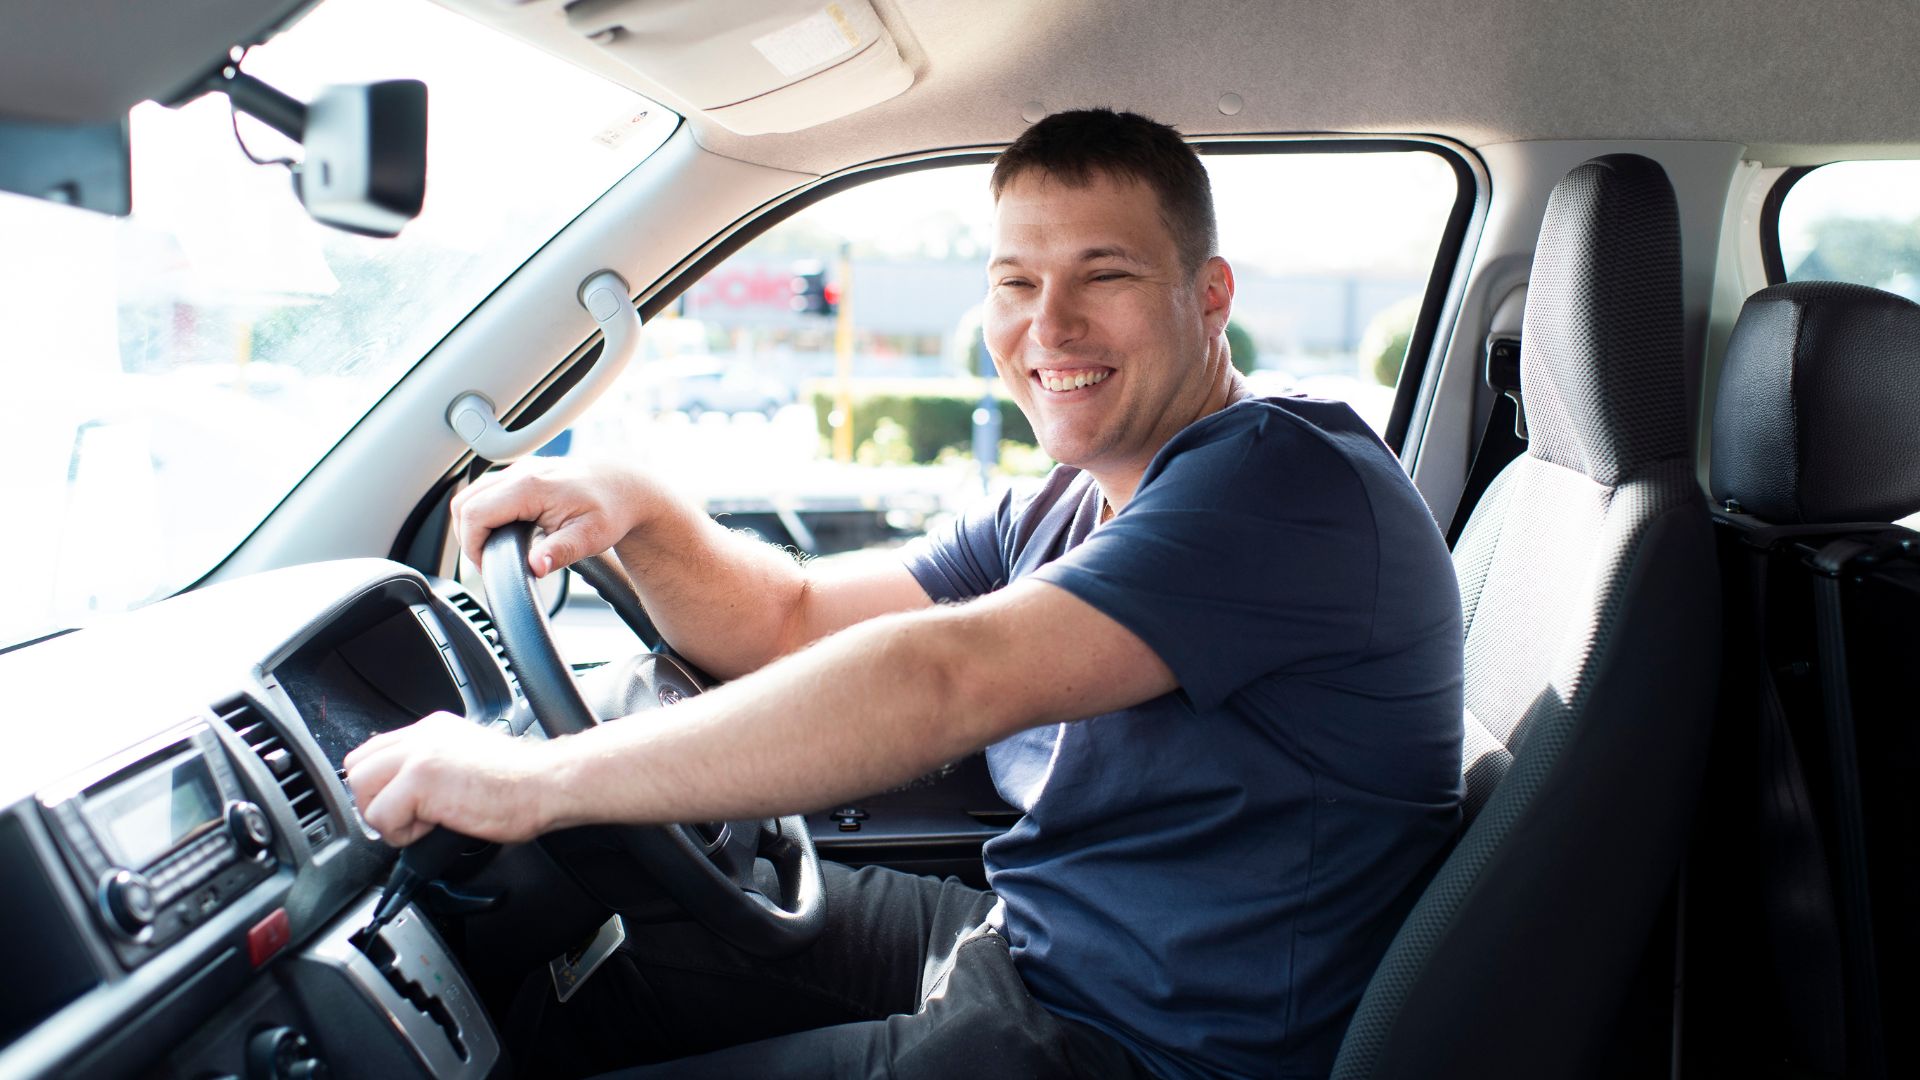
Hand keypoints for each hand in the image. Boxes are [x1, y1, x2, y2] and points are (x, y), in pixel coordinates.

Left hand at [343, 712, 561, 845]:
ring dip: (387, 818)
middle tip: (408, 818)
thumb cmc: (522, 784)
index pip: (373, 752)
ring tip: (424, 823)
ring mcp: (419, 754)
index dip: (379, 786)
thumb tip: (409, 798)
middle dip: (374, 801)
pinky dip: (403, 834)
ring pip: (361, 791)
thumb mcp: (467, 763)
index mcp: (432, 729)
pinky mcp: (420, 779)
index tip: (400, 806)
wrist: (547, 784)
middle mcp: (421, 735)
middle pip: (356, 768)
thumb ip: (435, 769)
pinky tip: (436, 826)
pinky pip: (381, 817)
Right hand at [451, 457, 658, 577]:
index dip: (472, 546)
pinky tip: (501, 531)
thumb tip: (535, 567)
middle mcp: (520, 472)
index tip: (487, 566)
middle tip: (489, 562)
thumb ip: (560, 552)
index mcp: (530, 486)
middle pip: (464, 503)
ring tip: (494, 550)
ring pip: (471, 495)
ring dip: (473, 524)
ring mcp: (518, 469)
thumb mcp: (590, 537)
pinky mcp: (520, 473)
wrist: (624, 487)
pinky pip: (486, 491)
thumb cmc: (610, 510)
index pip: (475, 514)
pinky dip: (484, 513)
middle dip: (468, 537)